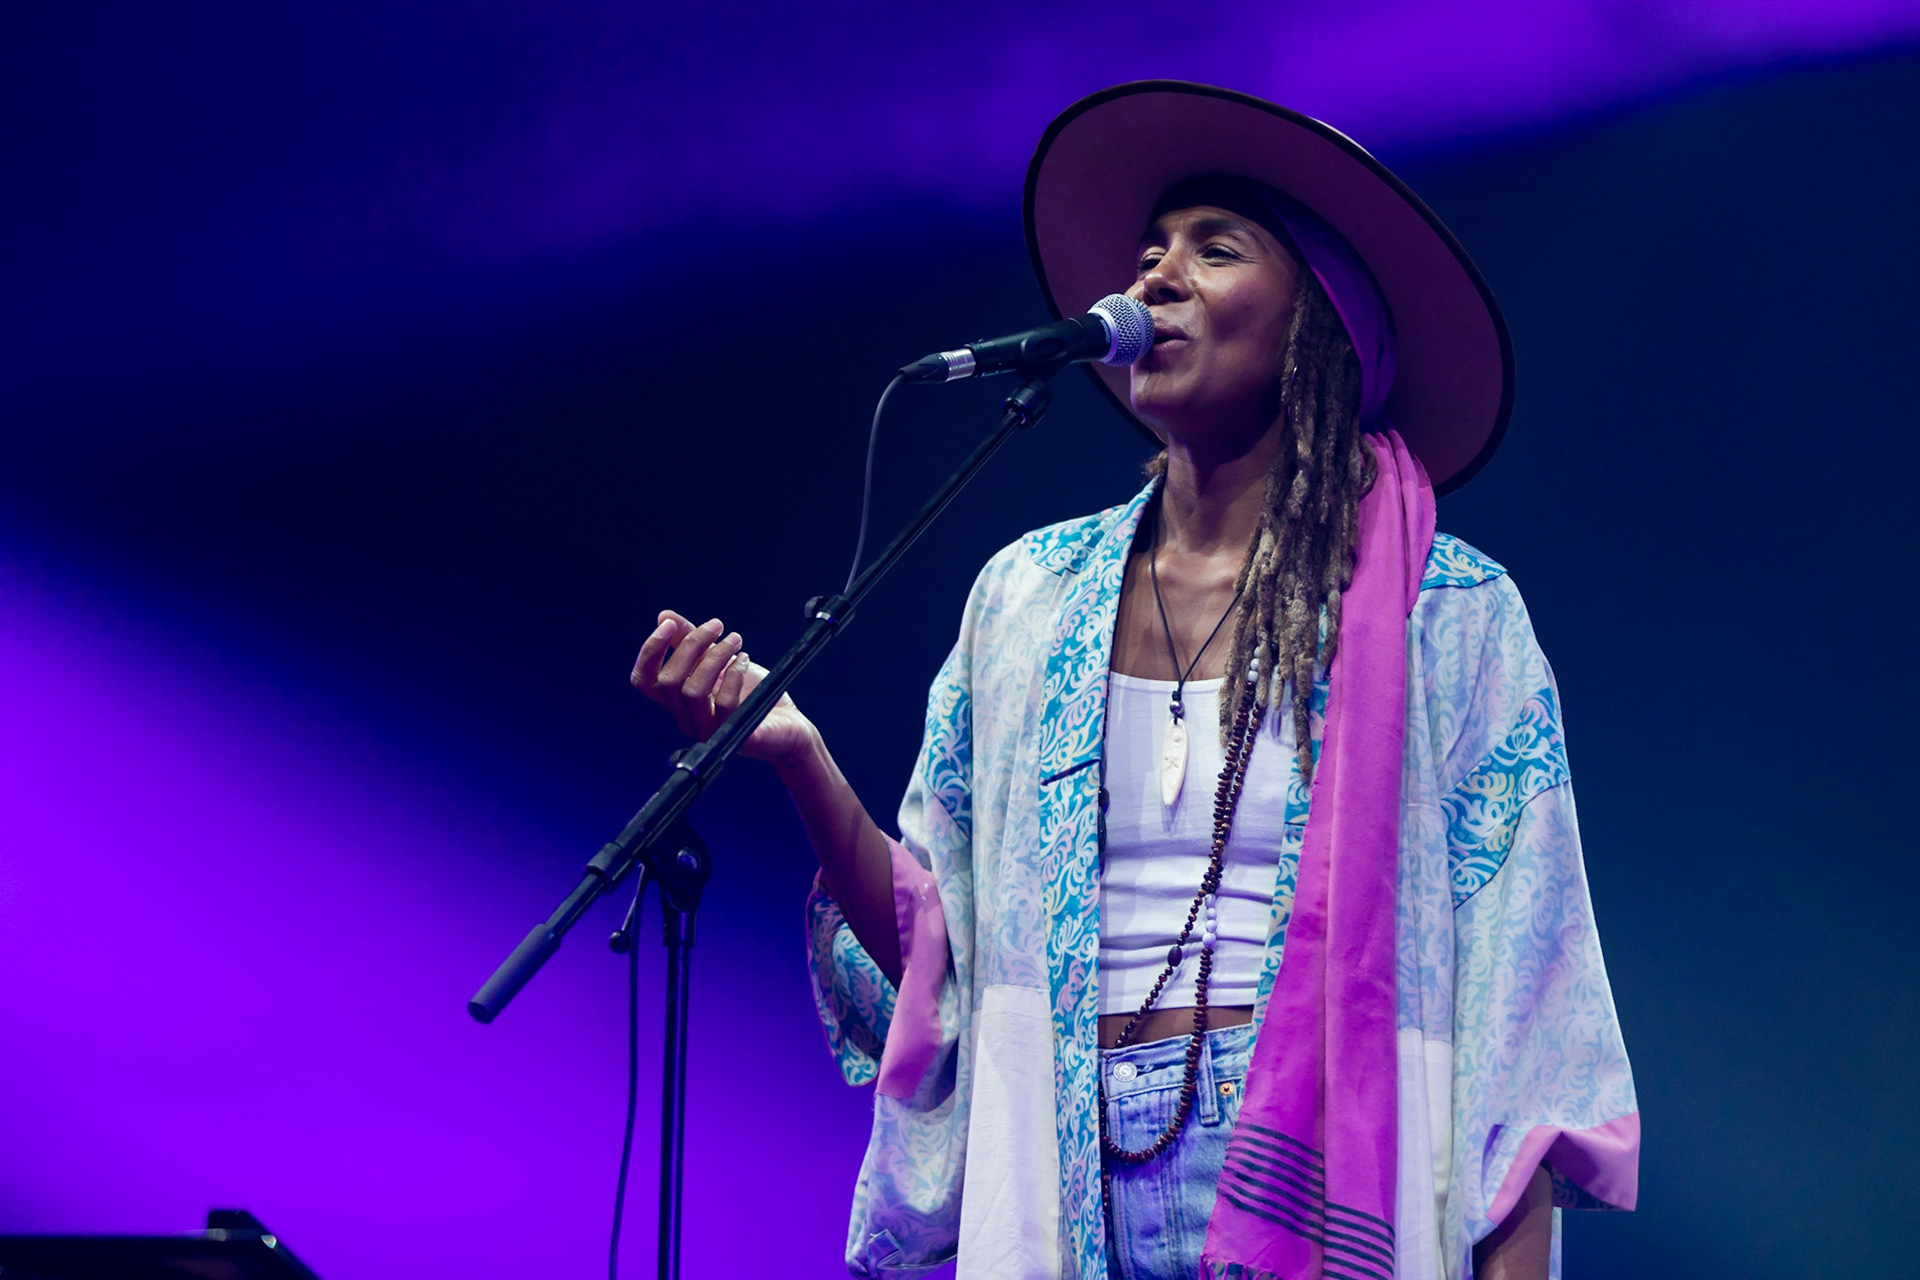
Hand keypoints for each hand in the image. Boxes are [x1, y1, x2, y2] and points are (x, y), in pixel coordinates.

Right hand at [630, 610, 819, 769]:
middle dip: (692, 646)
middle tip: (718, 625)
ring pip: (693, 692)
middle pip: (669, 683)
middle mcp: (686, 717)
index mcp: (676, 700)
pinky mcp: (734, 738)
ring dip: (715, 657)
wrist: (788, 724)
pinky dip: (734, 675)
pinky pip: (725, 705)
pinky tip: (745, 661)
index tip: (669, 624)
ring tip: (736, 640)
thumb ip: (689, 640)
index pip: (644, 681)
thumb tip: (664, 615)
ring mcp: (708, 730)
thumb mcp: (718, 658)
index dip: (650, 651)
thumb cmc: (750, 691)